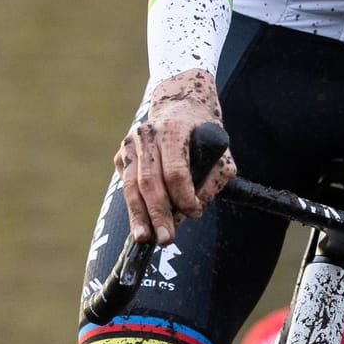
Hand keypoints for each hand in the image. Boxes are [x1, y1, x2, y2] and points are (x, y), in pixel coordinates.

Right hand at [113, 70, 235, 245]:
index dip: (183, 196)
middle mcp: (147, 134)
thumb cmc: (205, 133)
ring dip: (138, 215)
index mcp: (174, 130)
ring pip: (131, 186)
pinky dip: (134, 204)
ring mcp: (130, 143)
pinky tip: (141, 221)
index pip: (175, 170)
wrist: (181, 105)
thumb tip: (193, 210)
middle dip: (158, 213)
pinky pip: (126, 184)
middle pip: (150, 181)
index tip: (194, 213)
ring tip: (144, 238)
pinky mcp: (121, 153)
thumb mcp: (222, 151)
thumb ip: (214, 179)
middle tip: (166, 239)